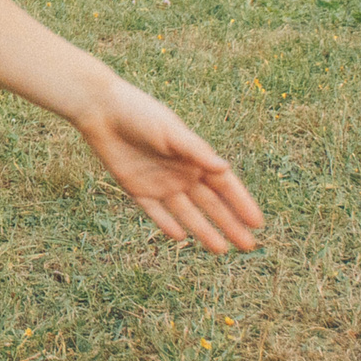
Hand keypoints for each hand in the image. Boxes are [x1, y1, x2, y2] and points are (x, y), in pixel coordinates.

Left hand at [72, 82, 264, 252]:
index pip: (224, 185)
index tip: (258, 223)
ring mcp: (160, 182)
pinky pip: (155, 212)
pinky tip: (180, 237)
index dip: (241, 203)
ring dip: (203, 230)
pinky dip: (166, 224)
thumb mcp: (171, 132)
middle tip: (248, 246)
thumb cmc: (140, 114)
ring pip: (187, 213)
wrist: (102, 110)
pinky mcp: (137, 188)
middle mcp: (182, 173)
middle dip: (229, 224)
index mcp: (195, 157)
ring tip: (221, 250)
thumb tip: (225, 168)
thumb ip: (196, 151)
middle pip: (210, 204)